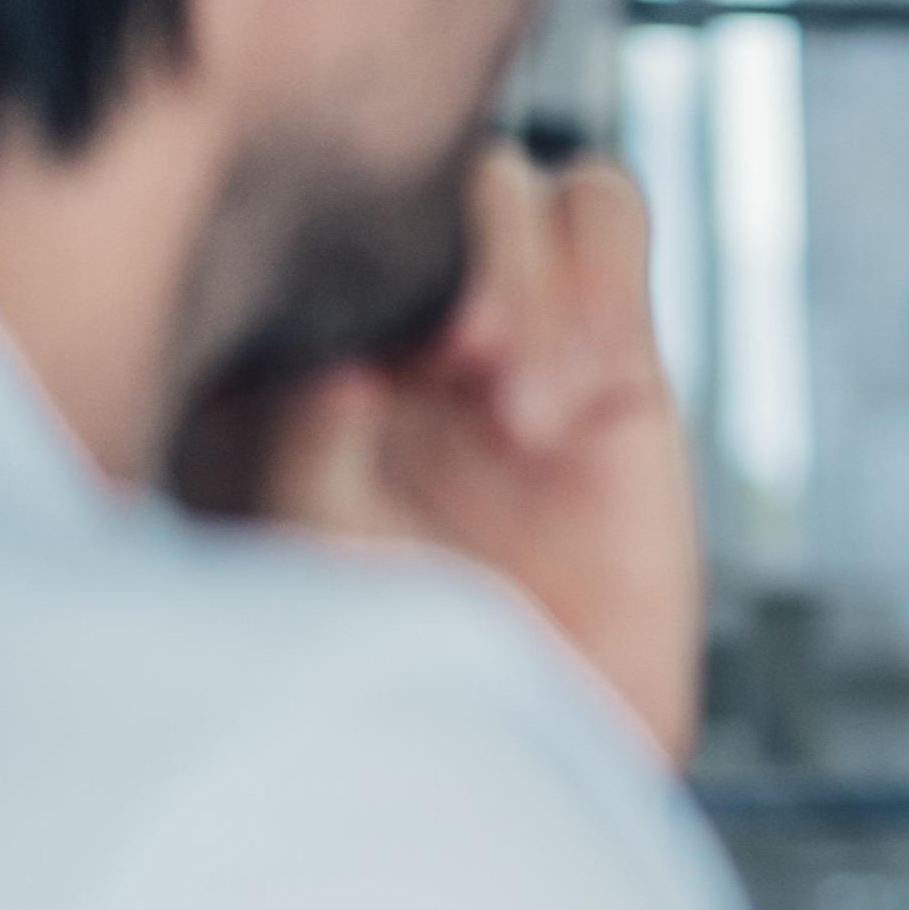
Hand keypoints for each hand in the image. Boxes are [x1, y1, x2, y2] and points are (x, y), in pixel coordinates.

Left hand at [229, 150, 704, 760]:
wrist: (557, 731)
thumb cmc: (422, 664)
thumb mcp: (314, 551)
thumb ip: (302, 434)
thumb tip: (348, 353)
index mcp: (292, 373)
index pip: (299, 238)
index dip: (333, 274)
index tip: (355, 380)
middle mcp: (397, 336)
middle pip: (411, 188)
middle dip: (435, 262)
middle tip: (454, 368)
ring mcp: (510, 334)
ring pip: (511, 178)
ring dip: (515, 262)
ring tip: (518, 400)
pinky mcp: (616, 347)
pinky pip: (606, 211)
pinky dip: (598, 265)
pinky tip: (584, 384)